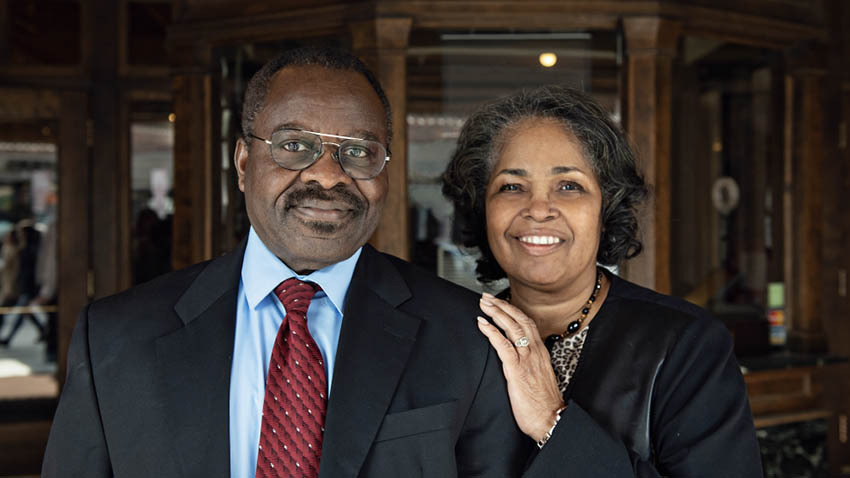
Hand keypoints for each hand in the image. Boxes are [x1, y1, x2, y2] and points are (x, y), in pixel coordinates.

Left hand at [477, 294, 564, 441]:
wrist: (551, 419)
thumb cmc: (543, 403)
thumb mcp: (539, 376)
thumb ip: (529, 363)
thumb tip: (517, 358)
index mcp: (540, 352)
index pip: (527, 323)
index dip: (513, 310)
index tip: (500, 302)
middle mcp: (535, 352)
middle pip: (519, 320)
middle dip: (502, 306)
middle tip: (487, 297)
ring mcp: (527, 359)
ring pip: (512, 328)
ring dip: (496, 313)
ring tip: (483, 305)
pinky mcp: (517, 370)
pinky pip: (503, 345)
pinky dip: (491, 332)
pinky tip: (482, 324)